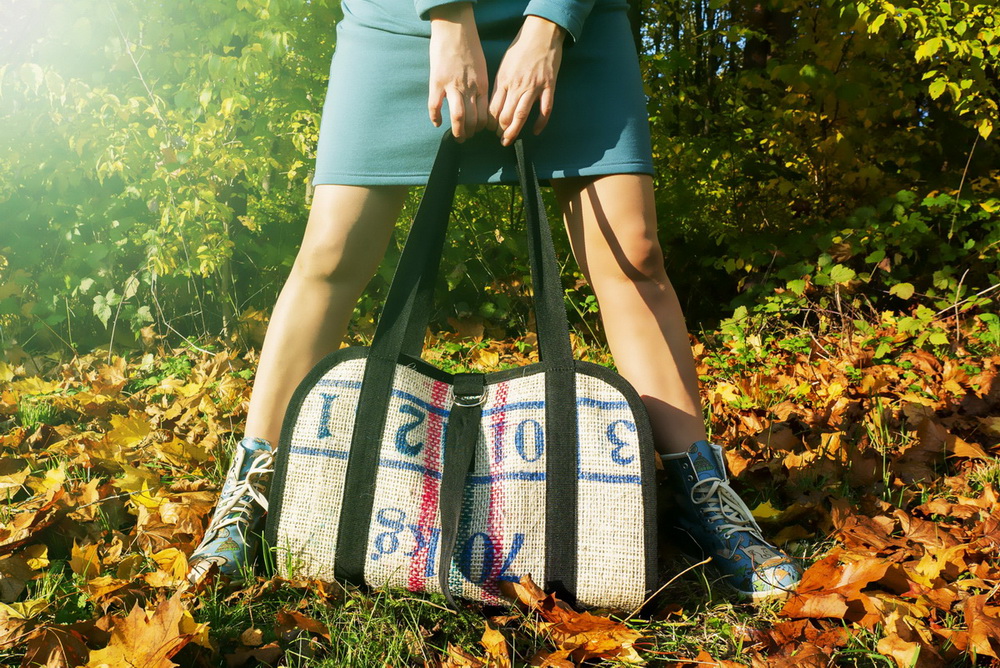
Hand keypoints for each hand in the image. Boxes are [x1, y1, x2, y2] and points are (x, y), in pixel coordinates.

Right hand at [428, 3, 488, 142]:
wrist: (455, 28)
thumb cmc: (469, 45)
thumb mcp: (482, 66)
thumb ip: (480, 83)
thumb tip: (478, 99)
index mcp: (482, 85)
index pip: (485, 114)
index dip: (482, 127)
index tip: (478, 131)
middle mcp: (469, 89)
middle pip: (473, 120)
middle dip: (470, 133)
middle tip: (466, 138)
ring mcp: (452, 86)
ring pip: (457, 117)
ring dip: (458, 131)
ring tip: (456, 136)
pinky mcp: (437, 82)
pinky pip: (435, 106)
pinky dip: (435, 118)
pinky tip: (437, 123)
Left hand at [488, 16, 565, 146]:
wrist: (542, 34)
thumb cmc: (521, 49)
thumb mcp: (504, 65)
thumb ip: (500, 84)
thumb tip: (495, 103)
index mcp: (504, 80)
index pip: (494, 107)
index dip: (491, 122)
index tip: (491, 129)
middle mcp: (517, 85)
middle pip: (506, 114)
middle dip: (501, 130)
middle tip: (501, 139)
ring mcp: (534, 86)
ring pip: (522, 114)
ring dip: (514, 131)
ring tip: (509, 140)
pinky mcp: (549, 86)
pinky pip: (545, 109)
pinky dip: (540, 122)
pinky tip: (535, 131)